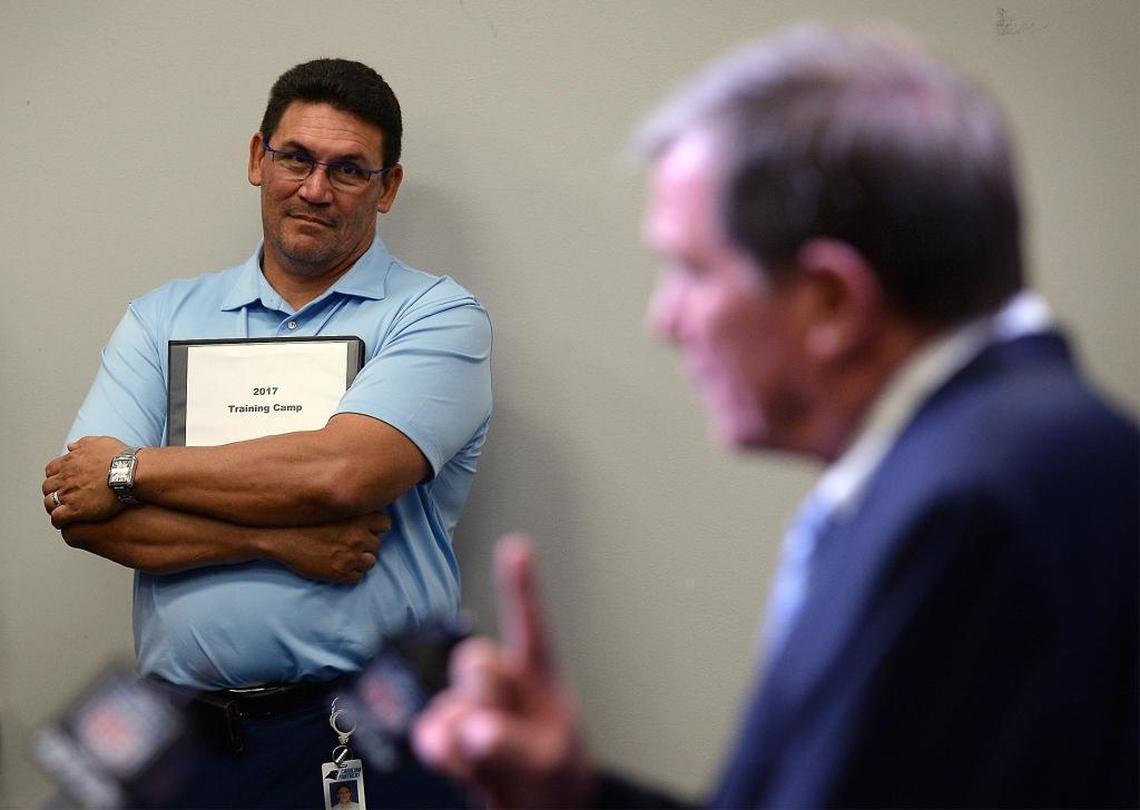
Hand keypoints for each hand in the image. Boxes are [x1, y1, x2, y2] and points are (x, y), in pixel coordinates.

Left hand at [42, 436, 129, 526]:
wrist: (130, 472)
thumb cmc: (119, 457)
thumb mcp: (99, 442)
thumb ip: (82, 444)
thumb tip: (71, 446)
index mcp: (69, 462)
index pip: (51, 470)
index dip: (56, 476)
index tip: (64, 481)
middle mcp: (65, 478)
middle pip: (48, 487)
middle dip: (53, 491)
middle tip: (63, 496)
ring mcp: (69, 494)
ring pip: (49, 502)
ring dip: (54, 506)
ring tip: (63, 510)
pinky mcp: (76, 509)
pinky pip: (57, 517)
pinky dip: (58, 520)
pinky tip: (64, 522)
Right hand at [272, 512, 388, 583]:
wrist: (281, 537)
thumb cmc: (305, 521)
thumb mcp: (333, 509)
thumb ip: (353, 513)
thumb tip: (368, 518)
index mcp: (359, 517)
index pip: (385, 524)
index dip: (375, 528)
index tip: (365, 529)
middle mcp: (359, 536)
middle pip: (377, 545)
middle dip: (365, 546)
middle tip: (347, 544)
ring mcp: (351, 556)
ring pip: (370, 562)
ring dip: (359, 561)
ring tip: (342, 556)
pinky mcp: (340, 573)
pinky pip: (356, 577)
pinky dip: (349, 574)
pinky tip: (336, 567)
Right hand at [412, 535, 595, 808]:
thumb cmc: (552, 781)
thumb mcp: (547, 764)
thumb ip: (512, 744)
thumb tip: (473, 728)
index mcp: (538, 677)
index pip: (529, 625)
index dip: (520, 587)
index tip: (517, 549)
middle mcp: (501, 684)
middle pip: (474, 661)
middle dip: (482, 692)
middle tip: (497, 728)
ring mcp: (469, 708)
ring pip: (448, 704)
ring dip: (463, 736)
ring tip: (490, 761)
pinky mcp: (444, 735)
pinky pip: (429, 735)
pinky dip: (444, 754)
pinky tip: (465, 766)